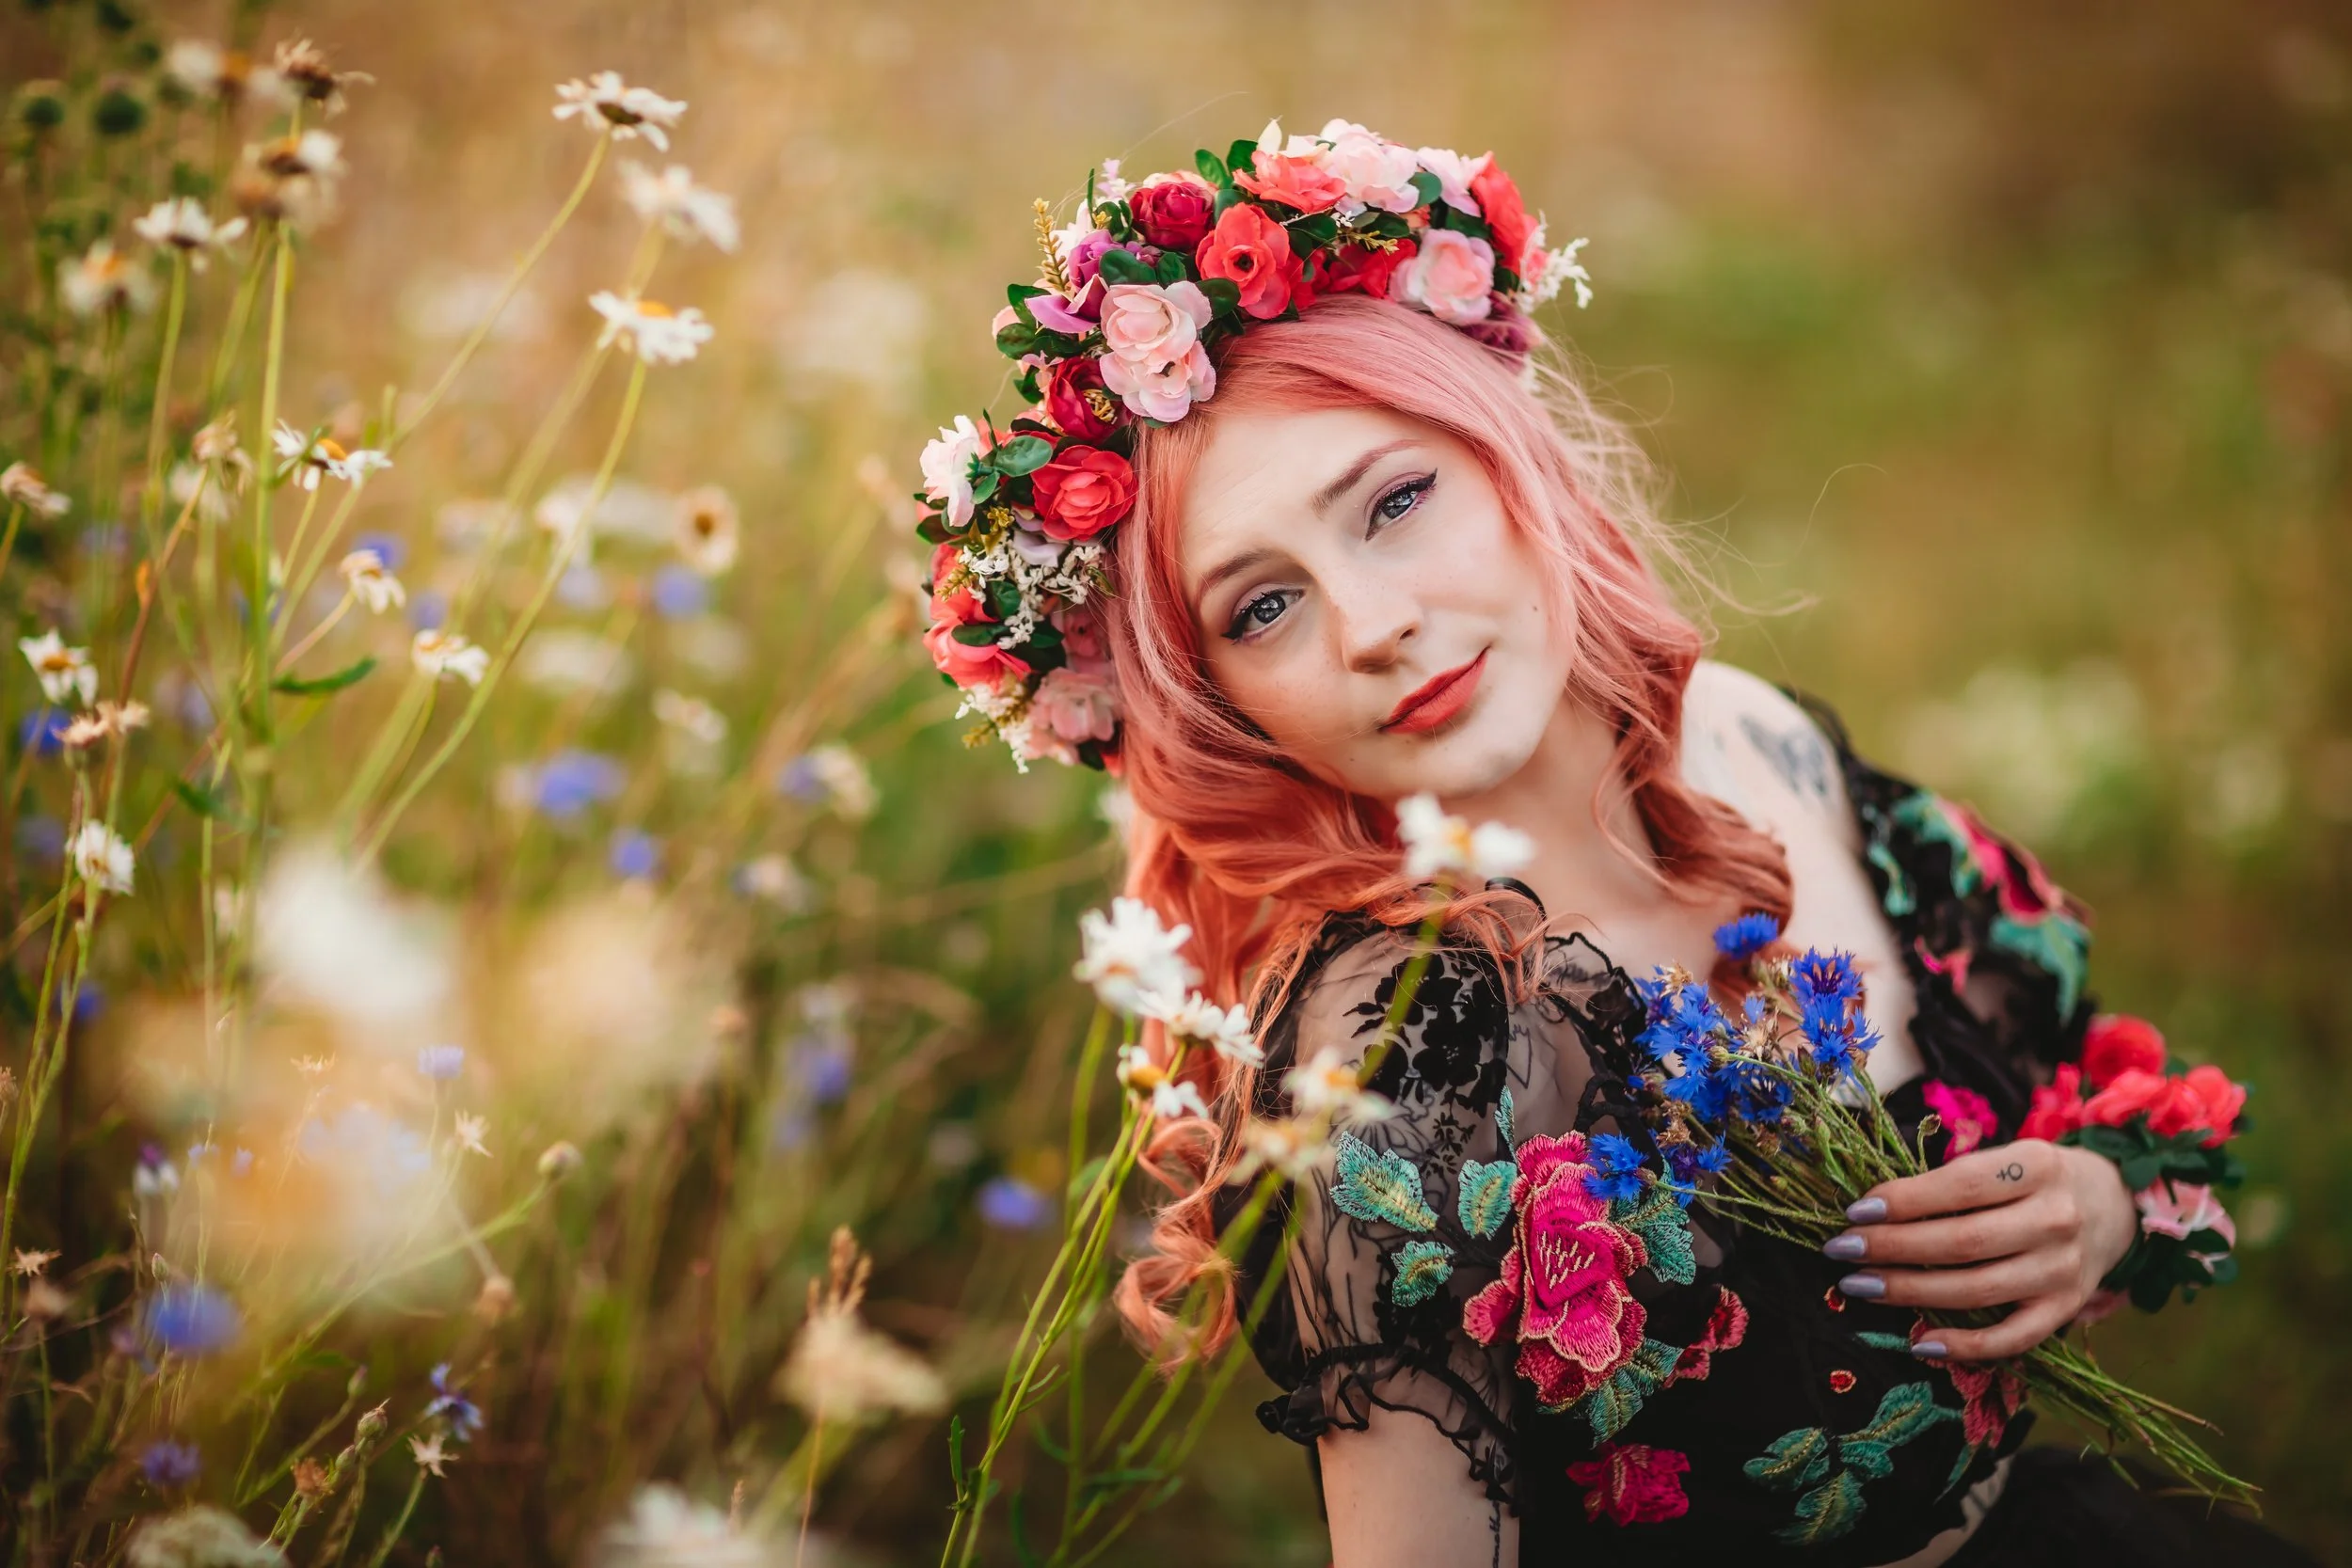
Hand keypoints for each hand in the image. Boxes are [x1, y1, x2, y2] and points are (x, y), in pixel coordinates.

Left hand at [1821, 1139, 2138, 1359]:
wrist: (2115, 1204)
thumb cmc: (2036, 1179)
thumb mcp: (2005, 1158)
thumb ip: (1953, 1181)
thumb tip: (1874, 1210)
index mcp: (2038, 1166)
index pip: (1960, 1187)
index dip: (1903, 1201)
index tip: (1855, 1211)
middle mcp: (2056, 1218)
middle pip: (1963, 1242)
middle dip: (1893, 1248)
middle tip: (1842, 1251)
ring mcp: (2063, 1269)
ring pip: (1978, 1290)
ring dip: (1911, 1292)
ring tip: (1860, 1286)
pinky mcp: (2066, 1309)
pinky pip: (2012, 1338)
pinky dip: (1964, 1346)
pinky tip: (1918, 1343)